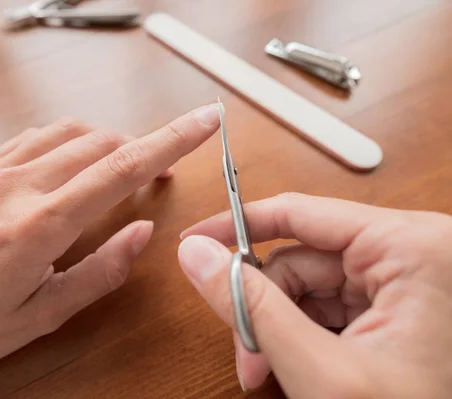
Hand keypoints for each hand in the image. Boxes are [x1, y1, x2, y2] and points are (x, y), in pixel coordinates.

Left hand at [0, 104, 220, 389]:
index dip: (171, 141)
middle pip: (100, 142)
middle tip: (160, 172)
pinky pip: (33, 137)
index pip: (122, 169)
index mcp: (39, 225)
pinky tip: (70, 161)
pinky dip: (66, 140)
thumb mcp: (42, 316)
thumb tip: (142, 232)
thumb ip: (101, 271)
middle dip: (142, 147)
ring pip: (68, 131)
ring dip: (104, 141)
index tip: (203, 123)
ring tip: (119, 167)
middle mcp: (17, 185)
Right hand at [178, 193, 451, 397]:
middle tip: (246, 350)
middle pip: (298, 257)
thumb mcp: (321, 369)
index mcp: (411, 248)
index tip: (195, 241)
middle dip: (263, 305)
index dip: (238, 226)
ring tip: (267, 368)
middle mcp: (409, 252)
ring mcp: (401, 278)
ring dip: (277, 325)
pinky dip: (299, 332)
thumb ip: (253, 306)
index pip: (300, 214)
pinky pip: (324, 302)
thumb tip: (197, 254)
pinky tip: (296, 364)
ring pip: (305, 283)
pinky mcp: (390, 303)